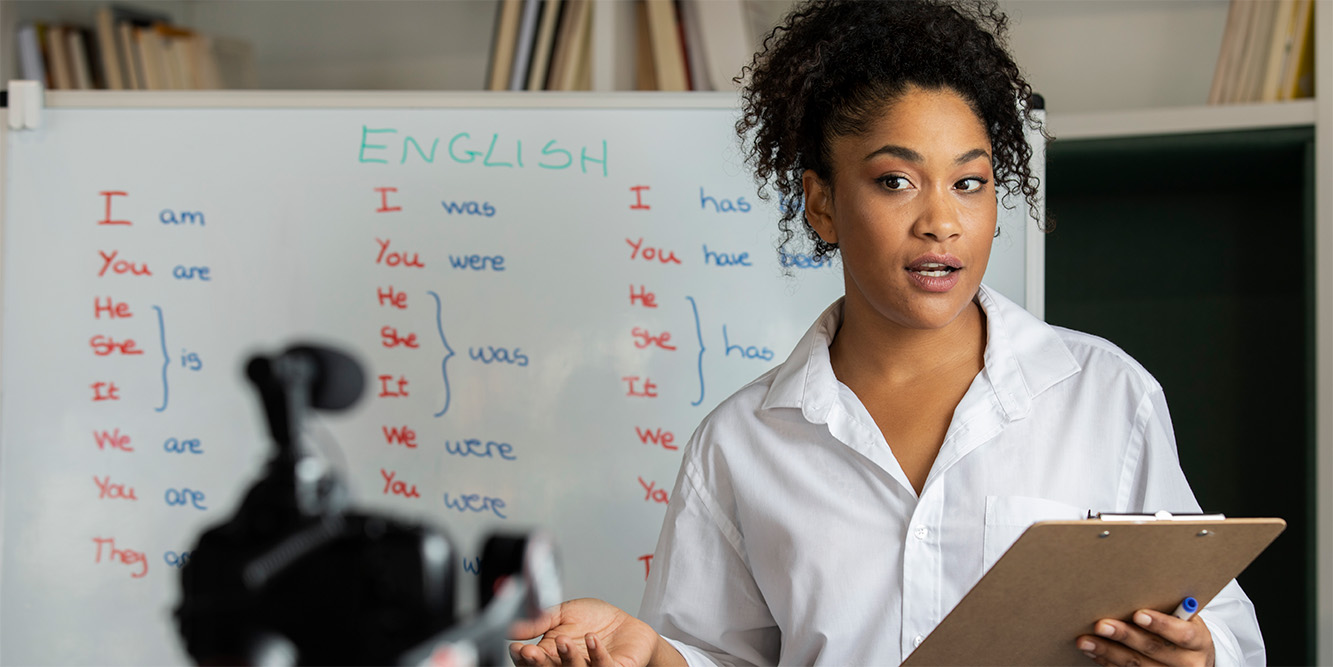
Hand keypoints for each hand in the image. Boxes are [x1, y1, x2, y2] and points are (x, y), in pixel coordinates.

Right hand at [509, 598, 678, 666]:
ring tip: (563, 639)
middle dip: (538, 663)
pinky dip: (597, 654)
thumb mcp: (563, 613)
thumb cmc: (595, 620)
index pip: (532, 663)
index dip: (522, 658)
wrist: (626, 623)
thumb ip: (540, 620)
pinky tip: (592, 638)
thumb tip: (512, 625)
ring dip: (567, 658)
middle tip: (530, 651)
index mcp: (553, 656)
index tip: (516, 647)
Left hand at [1077, 609, 1214, 665]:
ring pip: (1137, 665)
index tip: (1138, 614)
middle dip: (1125, 636)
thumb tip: (1136, 588)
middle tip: (1101, 625)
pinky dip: (1107, 662)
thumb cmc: (1183, 629)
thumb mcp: (1185, 619)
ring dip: (1108, 652)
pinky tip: (1093, 652)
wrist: (1194, 660)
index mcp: (1199, 641)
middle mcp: (1188, 663)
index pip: (1183, 634)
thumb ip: (1169, 609)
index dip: (1161, 624)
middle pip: (1154, 649)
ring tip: (1086, 641)